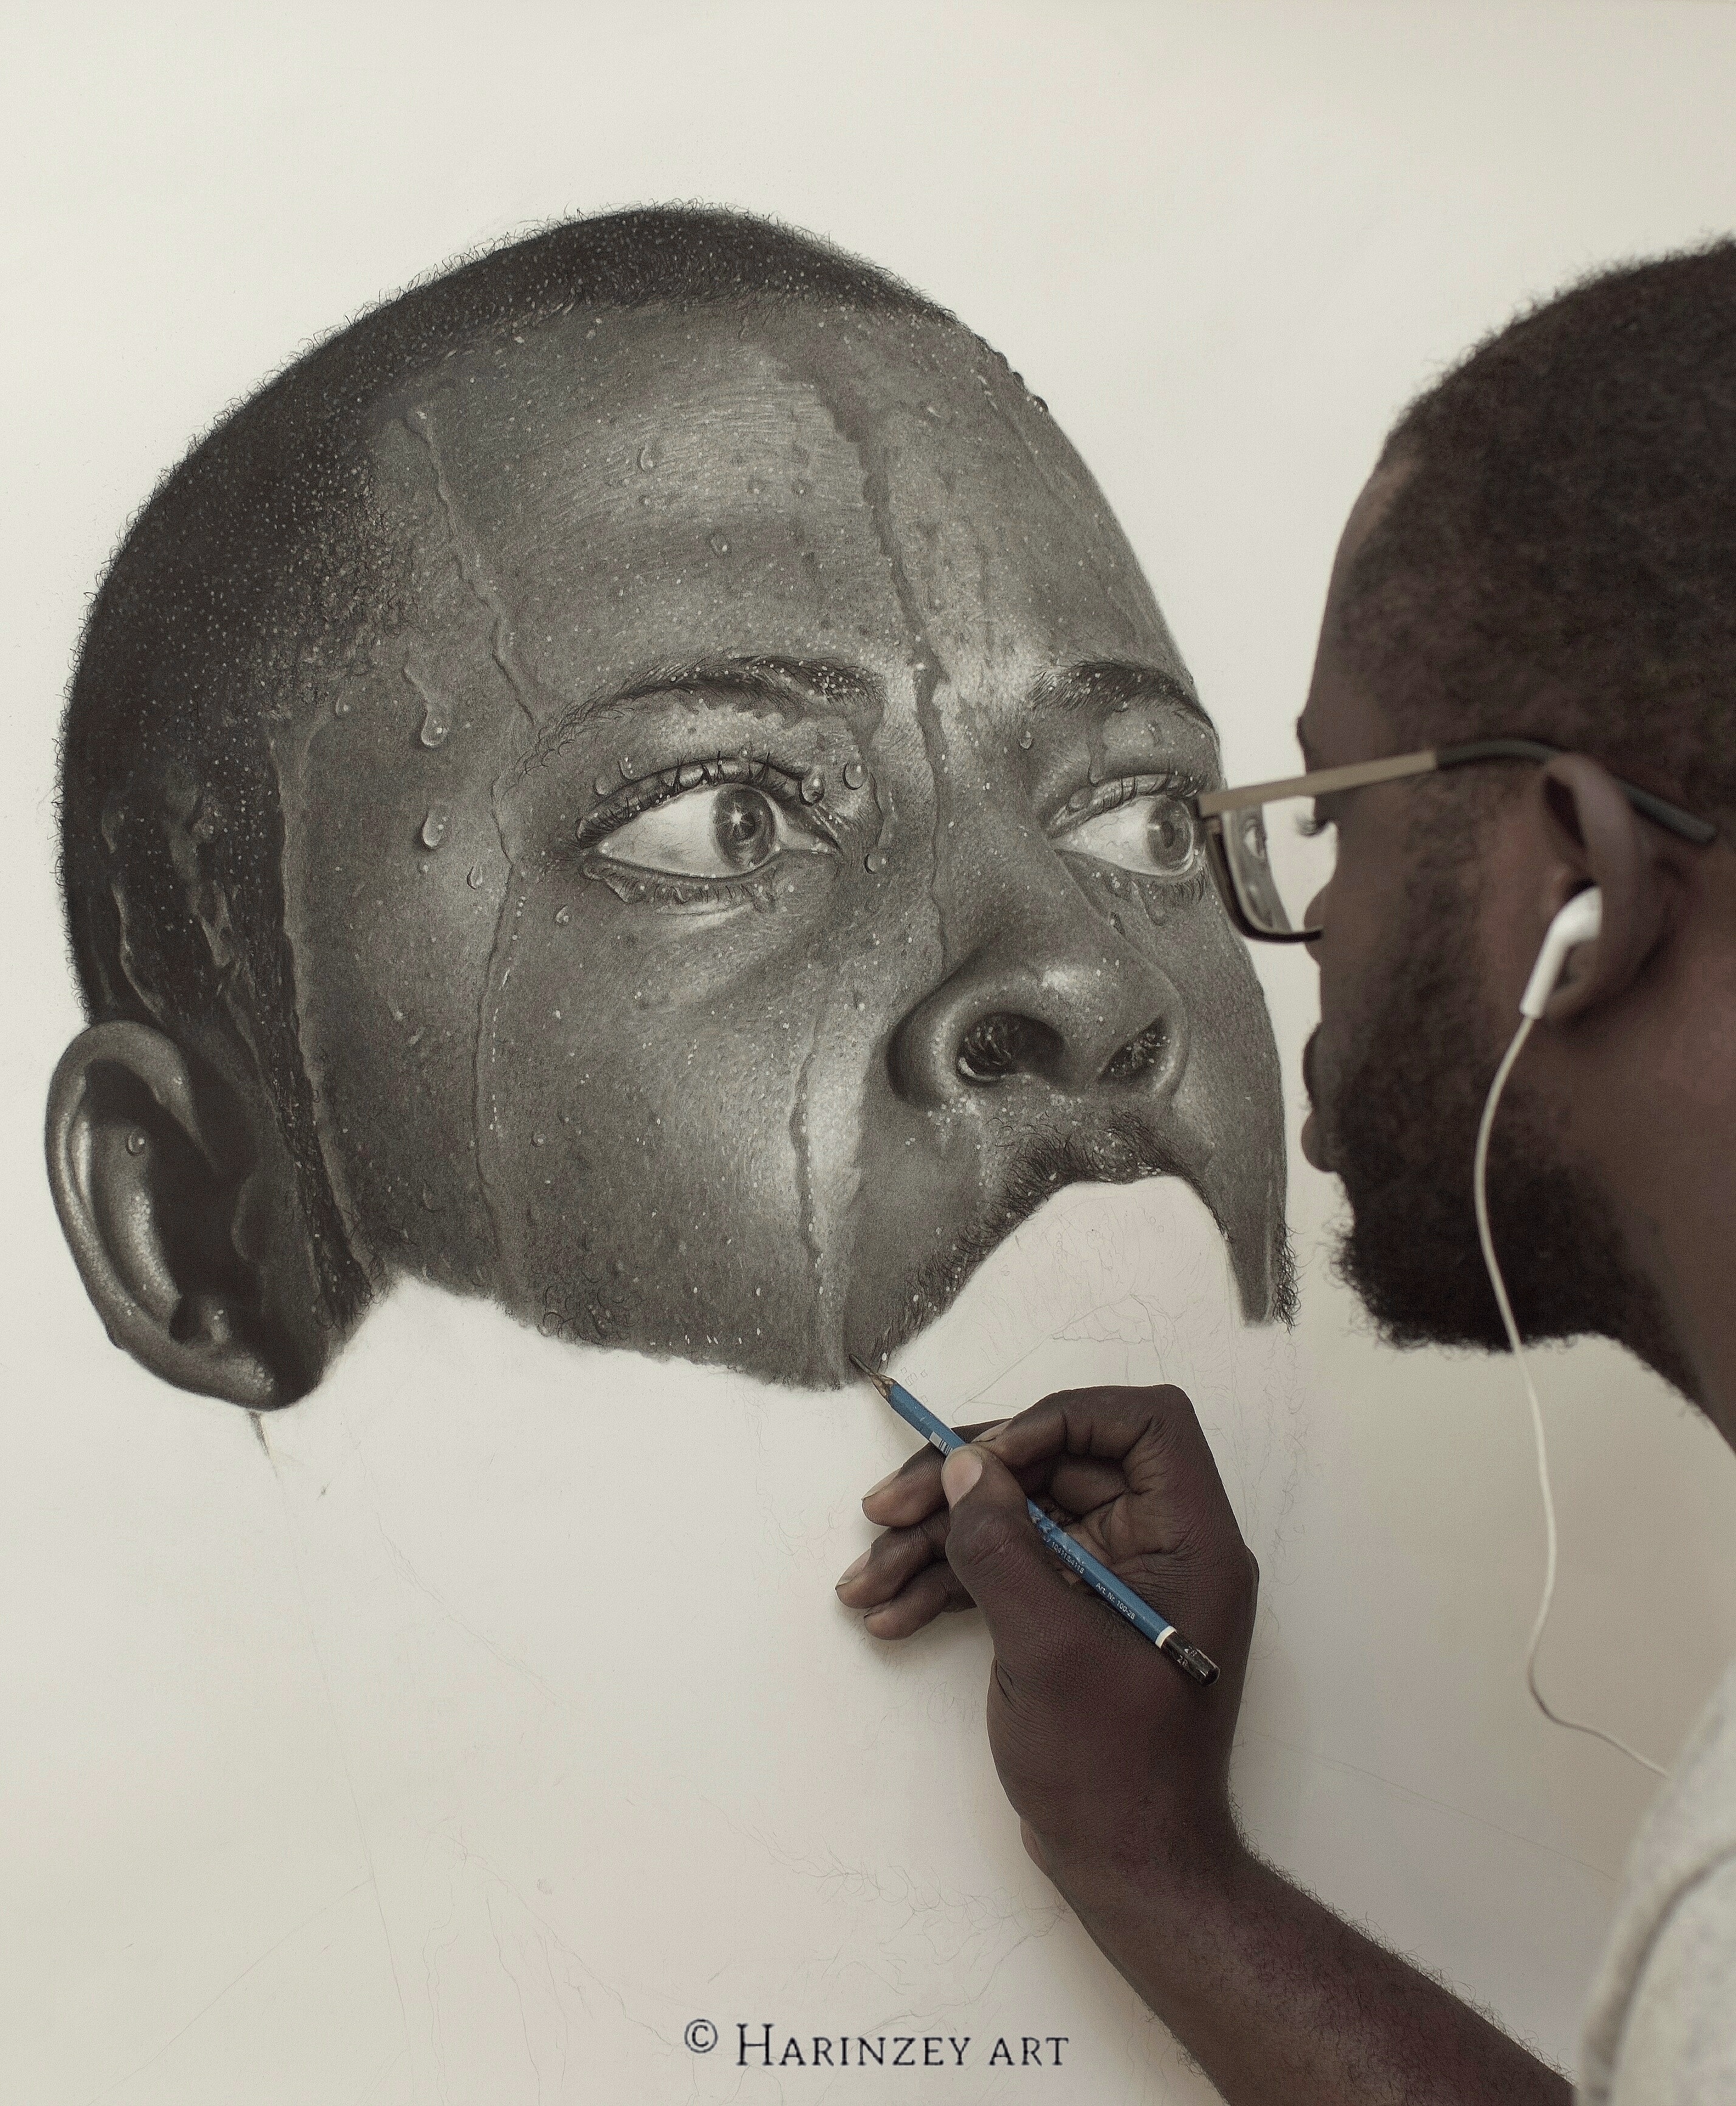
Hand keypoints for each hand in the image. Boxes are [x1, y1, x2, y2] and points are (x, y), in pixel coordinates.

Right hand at [836, 1385, 1255, 1891]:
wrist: (1128, 1871)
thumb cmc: (1112, 1768)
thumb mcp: (1048, 1648)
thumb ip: (1003, 1546)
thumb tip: (966, 1466)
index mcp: (1186, 1539)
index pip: (1142, 1424)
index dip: (1062, 1418)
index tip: (988, 1461)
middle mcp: (1155, 1547)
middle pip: (1055, 1466)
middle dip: (964, 1487)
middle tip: (884, 1508)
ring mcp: (1111, 1581)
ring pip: (1018, 1519)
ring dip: (935, 1541)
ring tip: (864, 1583)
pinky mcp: (1071, 1615)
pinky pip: (1008, 1568)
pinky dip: (947, 1583)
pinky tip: (890, 1612)